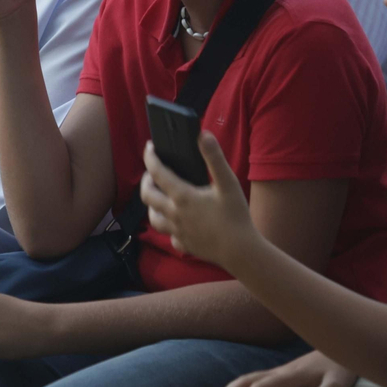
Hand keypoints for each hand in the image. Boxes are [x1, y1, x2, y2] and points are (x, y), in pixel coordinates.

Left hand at [139, 131, 256, 268]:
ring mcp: (178, 232)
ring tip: (159, 198)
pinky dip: (169, 228)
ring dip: (152, 206)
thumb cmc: (236, 216)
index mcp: (182, 197)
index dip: (150, 158)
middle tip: (151, 173)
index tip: (149, 147)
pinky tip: (177, 224)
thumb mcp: (228, 183)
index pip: (157, 173)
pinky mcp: (185, 245)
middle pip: (147, 196)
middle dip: (146, 181)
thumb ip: (214, 158)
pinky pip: (170, 236)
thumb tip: (203, 135)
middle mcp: (174, 214)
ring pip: (153, 219)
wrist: (240, 251)